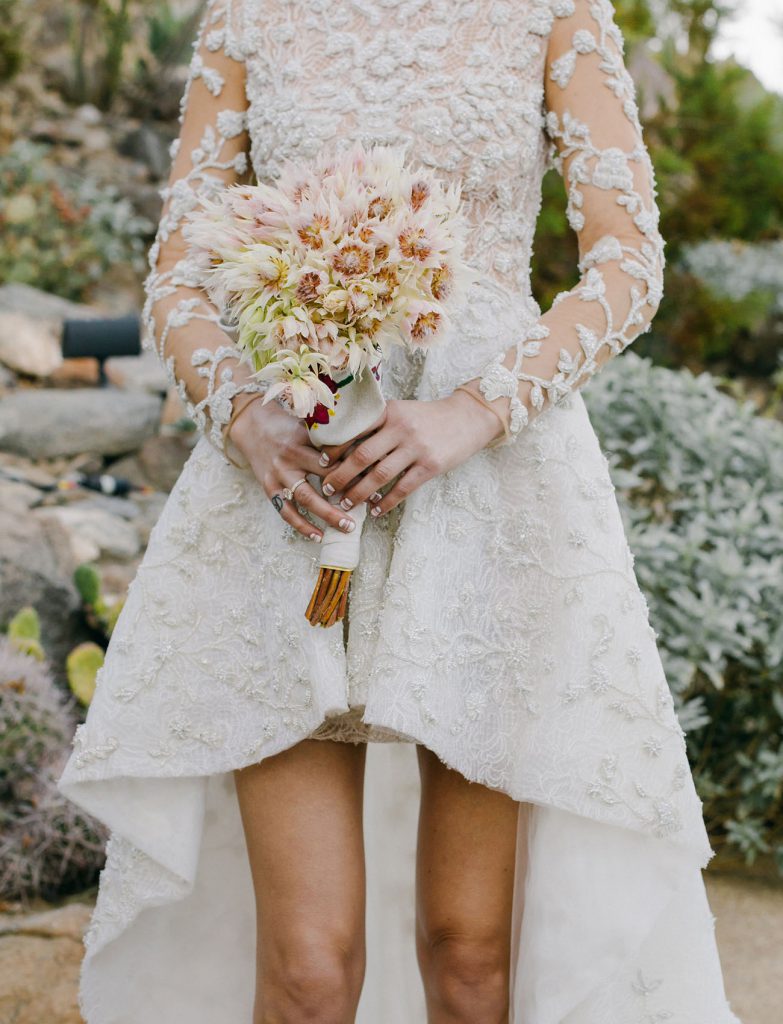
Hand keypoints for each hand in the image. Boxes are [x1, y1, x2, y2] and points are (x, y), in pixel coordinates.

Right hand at [228, 396, 357, 541]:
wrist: (252, 425)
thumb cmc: (288, 424)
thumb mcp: (308, 424)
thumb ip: (331, 436)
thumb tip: (365, 445)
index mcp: (302, 443)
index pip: (332, 461)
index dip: (354, 472)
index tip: (376, 481)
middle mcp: (288, 461)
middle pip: (320, 482)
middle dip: (344, 497)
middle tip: (367, 507)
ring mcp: (277, 477)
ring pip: (304, 501)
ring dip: (326, 516)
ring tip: (346, 527)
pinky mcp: (269, 488)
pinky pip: (286, 512)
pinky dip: (301, 526)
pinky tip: (318, 536)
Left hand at [319, 390, 502, 517]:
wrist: (468, 417)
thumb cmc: (428, 417)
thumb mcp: (402, 411)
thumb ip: (379, 423)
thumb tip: (346, 446)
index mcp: (389, 412)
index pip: (355, 430)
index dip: (334, 448)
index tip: (320, 461)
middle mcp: (400, 428)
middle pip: (362, 456)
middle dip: (341, 475)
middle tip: (327, 488)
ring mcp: (416, 447)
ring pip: (379, 475)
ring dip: (359, 492)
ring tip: (347, 504)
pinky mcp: (431, 465)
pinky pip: (403, 488)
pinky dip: (386, 501)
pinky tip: (375, 510)